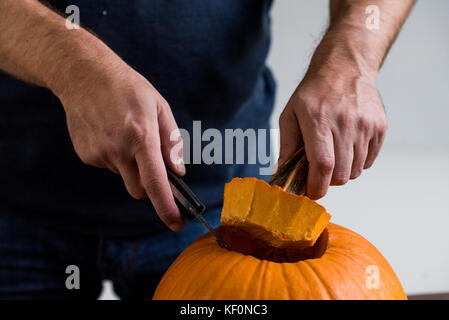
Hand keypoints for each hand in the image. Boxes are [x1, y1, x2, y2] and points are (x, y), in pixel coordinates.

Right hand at [57, 62, 184, 230]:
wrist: (83, 74)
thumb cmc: (127, 88)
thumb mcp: (159, 107)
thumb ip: (171, 143)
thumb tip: (178, 173)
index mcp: (142, 137)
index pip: (156, 183)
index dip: (167, 207)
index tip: (176, 223)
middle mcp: (119, 150)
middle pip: (139, 190)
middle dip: (149, 186)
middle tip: (152, 163)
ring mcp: (99, 154)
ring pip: (123, 176)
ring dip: (130, 165)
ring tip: (125, 134)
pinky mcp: (86, 155)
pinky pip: (108, 166)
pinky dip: (114, 157)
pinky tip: (110, 133)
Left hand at [278, 71, 386, 199]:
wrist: (346, 67)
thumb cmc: (314, 92)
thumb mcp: (290, 114)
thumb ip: (286, 146)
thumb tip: (281, 173)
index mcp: (319, 120)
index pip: (322, 164)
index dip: (317, 186)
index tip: (311, 192)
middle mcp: (345, 123)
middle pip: (341, 174)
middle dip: (328, 181)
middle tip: (319, 170)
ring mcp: (366, 126)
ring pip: (356, 171)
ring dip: (343, 171)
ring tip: (334, 153)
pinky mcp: (380, 127)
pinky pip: (369, 161)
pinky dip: (357, 162)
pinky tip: (347, 146)